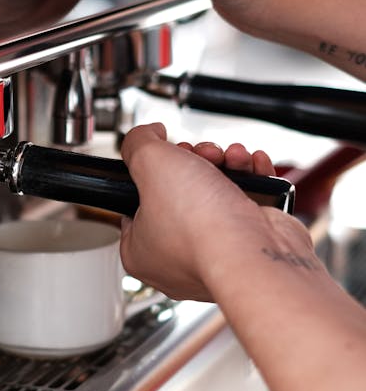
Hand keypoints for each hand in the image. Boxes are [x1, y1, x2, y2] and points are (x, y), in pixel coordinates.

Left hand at [119, 123, 303, 300]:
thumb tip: (147, 134)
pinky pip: (248, 201)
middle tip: (201, 156)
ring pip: (216, 191)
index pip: (135, 202)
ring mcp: (216, 250)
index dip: (150, 173)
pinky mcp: (249, 243)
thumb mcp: (148, 162)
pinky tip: (252, 167)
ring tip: (233, 158)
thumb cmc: (200, 228)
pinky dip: (253, 178)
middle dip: (196, 160)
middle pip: (180, 190)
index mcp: (141, 250)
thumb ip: (139, 142)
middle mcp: (177, 255)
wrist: (255, 252)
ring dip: (228, 163)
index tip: (161, 160)